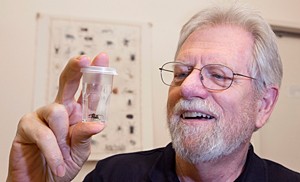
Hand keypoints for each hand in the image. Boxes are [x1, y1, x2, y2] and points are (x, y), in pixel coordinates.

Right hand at [7, 53, 108, 181]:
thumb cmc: (62, 165)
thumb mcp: (80, 151)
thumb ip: (86, 135)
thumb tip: (98, 124)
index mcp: (76, 114)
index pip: (87, 91)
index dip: (95, 74)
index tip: (102, 58)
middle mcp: (60, 110)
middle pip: (67, 82)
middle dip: (76, 69)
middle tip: (84, 59)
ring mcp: (41, 116)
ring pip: (57, 111)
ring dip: (63, 137)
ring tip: (63, 152)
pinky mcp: (26, 126)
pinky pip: (44, 133)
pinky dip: (54, 151)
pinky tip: (57, 161)